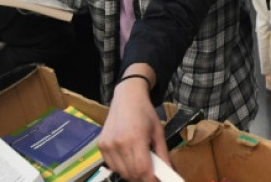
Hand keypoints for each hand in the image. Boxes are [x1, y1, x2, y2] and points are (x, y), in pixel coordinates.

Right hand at [98, 66, 166, 181]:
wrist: (127, 97)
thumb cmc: (145, 113)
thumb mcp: (158, 132)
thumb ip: (163, 153)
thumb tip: (170, 171)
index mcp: (136, 138)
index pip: (143, 170)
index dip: (151, 179)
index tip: (157, 180)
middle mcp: (119, 143)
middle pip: (132, 174)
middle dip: (143, 177)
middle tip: (151, 173)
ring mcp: (108, 145)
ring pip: (121, 172)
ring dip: (132, 174)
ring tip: (141, 165)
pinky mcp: (101, 145)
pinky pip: (112, 166)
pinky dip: (122, 168)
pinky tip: (129, 160)